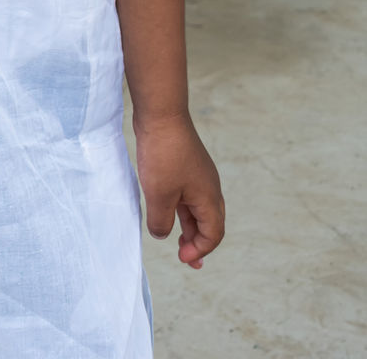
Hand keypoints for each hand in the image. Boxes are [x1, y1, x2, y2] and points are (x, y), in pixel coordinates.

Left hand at [133, 112, 224, 268]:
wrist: (161, 114)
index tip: (181, 257)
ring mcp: (197, 175)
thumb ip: (162, 222)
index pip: (214, 234)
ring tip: (178, 242)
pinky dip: (180, 209)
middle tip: (185, 259)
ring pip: (197, 208)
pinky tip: (166, 213)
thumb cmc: (163, 154)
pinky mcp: (185, 165)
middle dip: (199, 243)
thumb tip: (163, 234)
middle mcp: (208, 187)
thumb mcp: (159, 195)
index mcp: (208, 197)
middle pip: (210, 222)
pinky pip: (186, 195)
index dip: (200, 250)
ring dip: (189, 226)